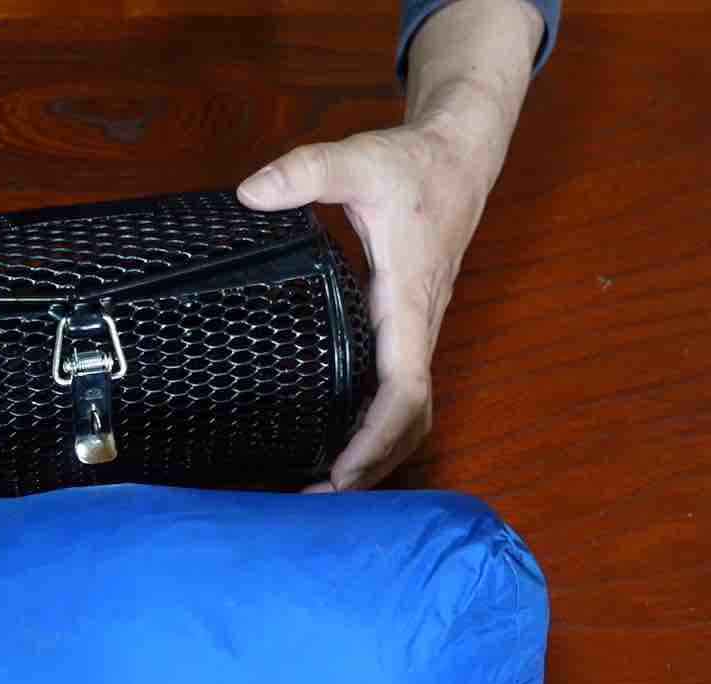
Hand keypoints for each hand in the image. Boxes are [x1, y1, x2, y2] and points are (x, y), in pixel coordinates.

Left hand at [237, 0, 541, 490]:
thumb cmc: (415, 165)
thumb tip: (252, 192)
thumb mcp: (359, 159)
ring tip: (322, 487)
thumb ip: (306, 172)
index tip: (341, 472)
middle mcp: (417, 327)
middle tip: (314, 499)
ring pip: (410, 413)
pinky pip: (398, 392)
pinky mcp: (405, 329)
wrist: (458, 156)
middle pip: (411, 421)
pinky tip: (336, 440)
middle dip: (372, 466)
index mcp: (407, 300)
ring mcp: (414, 332)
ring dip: (376, 454)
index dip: (377, 437)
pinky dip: (375, 428)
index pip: (405, 389)